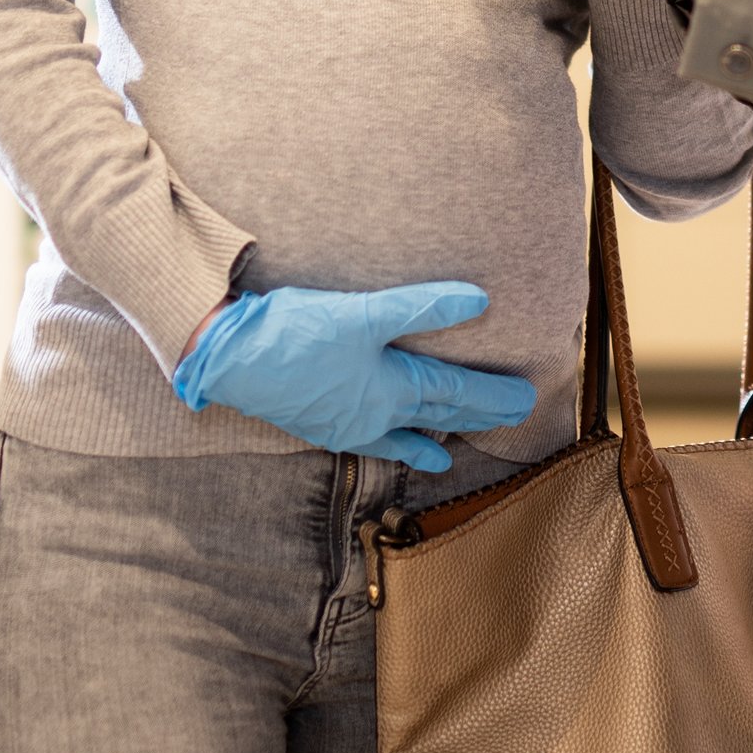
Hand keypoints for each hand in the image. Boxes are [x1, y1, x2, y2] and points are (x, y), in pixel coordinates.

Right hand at [167, 279, 538, 473]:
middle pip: (435, 417)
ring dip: (429, 438)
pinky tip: (376, 437)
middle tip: (509, 422)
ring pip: (398, 434)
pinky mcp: (314, 421)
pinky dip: (384, 442)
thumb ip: (421, 307)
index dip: (492, 394)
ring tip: (448, 452)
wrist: (226, 359)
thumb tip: (480, 300)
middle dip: (474, 418)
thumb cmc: (294, 335)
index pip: (453, 393)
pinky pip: (364, 438)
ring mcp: (341, 424)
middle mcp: (370, 416)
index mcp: (388, 391)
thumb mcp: (363, 313)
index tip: (526, 399)